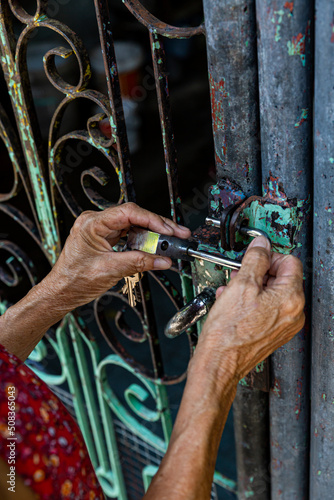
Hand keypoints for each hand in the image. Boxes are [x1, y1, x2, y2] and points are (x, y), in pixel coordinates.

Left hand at [45, 203, 190, 311]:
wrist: (61, 292)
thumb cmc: (74, 281)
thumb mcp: (110, 270)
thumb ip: (139, 262)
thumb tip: (163, 260)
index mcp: (92, 223)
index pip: (129, 213)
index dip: (152, 220)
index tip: (168, 229)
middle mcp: (96, 221)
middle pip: (134, 216)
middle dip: (158, 225)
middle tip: (178, 233)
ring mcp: (101, 229)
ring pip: (133, 225)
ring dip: (152, 233)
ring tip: (170, 241)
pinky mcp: (105, 238)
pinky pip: (128, 234)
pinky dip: (142, 240)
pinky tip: (155, 246)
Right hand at [195, 236, 304, 381]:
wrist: (219, 363)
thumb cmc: (228, 332)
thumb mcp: (241, 285)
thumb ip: (255, 259)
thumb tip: (262, 245)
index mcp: (291, 298)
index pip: (290, 262)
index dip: (269, 256)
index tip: (254, 258)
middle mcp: (293, 313)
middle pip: (281, 278)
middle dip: (258, 273)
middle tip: (239, 276)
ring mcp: (284, 325)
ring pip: (271, 293)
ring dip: (251, 288)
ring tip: (231, 292)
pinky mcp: (274, 333)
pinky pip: (266, 309)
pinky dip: (251, 303)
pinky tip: (233, 305)